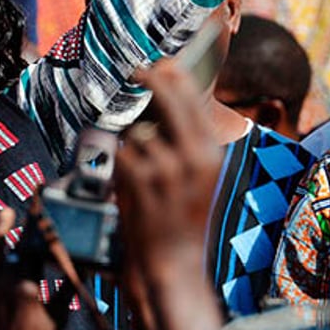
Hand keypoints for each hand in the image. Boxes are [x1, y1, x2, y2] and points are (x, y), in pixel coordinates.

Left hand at [0, 209, 64, 329]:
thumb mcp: (58, 317)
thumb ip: (66, 289)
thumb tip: (81, 269)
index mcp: (28, 285)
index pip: (37, 249)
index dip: (43, 231)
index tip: (48, 215)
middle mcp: (5, 281)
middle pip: (14, 243)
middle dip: (22, 224)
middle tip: (29, 209)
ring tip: (5, 215)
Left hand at [114, 61, 224, 329]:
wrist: (172, 266)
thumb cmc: (179, 222)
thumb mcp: (197, 179)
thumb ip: (186, 143)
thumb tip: (166, 101)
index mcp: (211, 153)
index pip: (193, 98)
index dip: (173, 75)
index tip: (159, 63)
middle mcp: (192, 153)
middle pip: (166, 94)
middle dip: (149, 79)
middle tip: (136, 71)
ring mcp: (164, 163)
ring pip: (137, 128)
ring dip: (132, 142)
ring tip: (140, 171)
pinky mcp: (137, 175)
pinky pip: (120, 152)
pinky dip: (118, 165)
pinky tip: (128, 186)